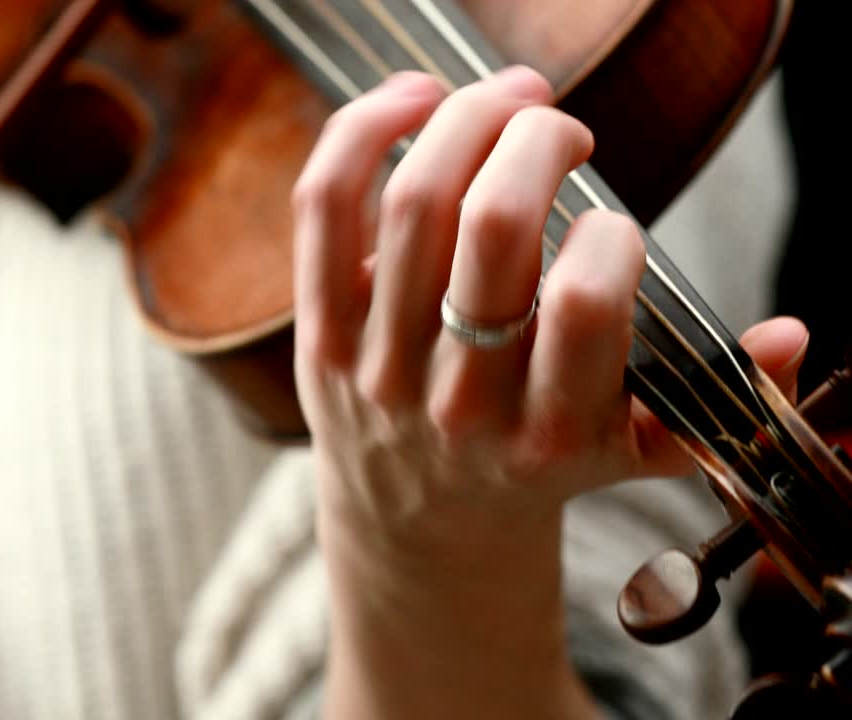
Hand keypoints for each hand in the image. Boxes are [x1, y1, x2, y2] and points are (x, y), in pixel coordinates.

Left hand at [290, 66, 807, 718]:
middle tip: (559, 127)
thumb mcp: (629, 454)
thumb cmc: (530, 465)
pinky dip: (365, 132)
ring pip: (414, 201)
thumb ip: (710, 402)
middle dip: (539, 138)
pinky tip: (413, 101)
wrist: (415, 522)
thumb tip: (789, 336)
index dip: (612, 233)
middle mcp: (460, 400)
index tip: (611, 226)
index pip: (588, 303)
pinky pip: (326, 208)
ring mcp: (380, 363)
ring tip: (502, 102)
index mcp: (553, 430)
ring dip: (466, 118)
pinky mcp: (319, 332)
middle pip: (494, 224)